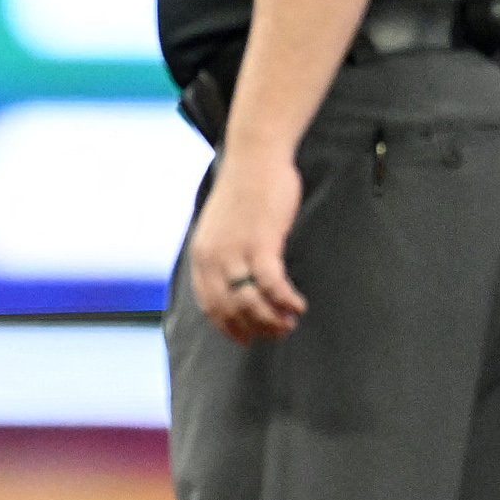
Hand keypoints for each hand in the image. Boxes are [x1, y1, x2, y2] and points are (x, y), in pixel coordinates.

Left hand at [185, 144, 309, 343]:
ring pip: (250, 302)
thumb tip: (236, 281)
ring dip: (272, 320)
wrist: (254, 158)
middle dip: (255, 329)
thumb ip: (225, 255)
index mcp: (201, 255)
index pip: (209, 305)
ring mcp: (235, 250)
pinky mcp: (261, 241)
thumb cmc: (244, 193)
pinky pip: (272, 284)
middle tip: (277, 334)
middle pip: (231, 310)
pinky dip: (285, 301)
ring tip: (289, 322)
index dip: (228, 327)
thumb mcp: (223, 228)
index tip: (246, 340)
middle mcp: (213, 256)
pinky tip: (298, 306)